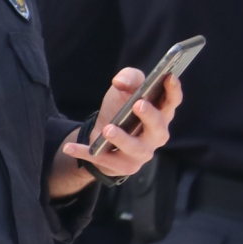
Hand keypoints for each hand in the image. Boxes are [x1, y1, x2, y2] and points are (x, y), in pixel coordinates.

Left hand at [58, 67, 179, 184]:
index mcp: (161, 114)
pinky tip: (69, 147)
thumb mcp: (124, 89)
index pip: (172, 103)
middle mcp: (155, 136)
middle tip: (138, 104)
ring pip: (134, 149)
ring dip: (122, 139)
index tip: (169, 77)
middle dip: (150, 117)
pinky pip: (102, 160)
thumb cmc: (121, 109)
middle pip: (158, 129)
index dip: (173, 91)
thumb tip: (120, 82)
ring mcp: (140, 153)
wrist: (102, 134)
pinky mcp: (122, 166)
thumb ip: (128, 78)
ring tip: (108, 129)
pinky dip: (84, 153)